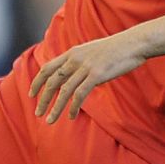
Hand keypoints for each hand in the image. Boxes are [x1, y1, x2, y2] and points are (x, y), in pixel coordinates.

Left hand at [29, 33, 146, 121]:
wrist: (133, 43)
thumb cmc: (116, 49)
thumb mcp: (92, 51)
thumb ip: (80, 60)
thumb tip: (74, 73)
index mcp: (72, 52)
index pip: (47, 68)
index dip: (37, 82)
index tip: (31, 94)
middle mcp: (75, 59)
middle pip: (52, 81)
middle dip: (43, 99)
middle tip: (37, 113)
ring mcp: (85, 67)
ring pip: (64, 91)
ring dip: (55, 108)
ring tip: (50, 120)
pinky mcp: (97, 75)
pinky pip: (80, 95)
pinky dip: (73, 107)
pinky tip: (71, 116)